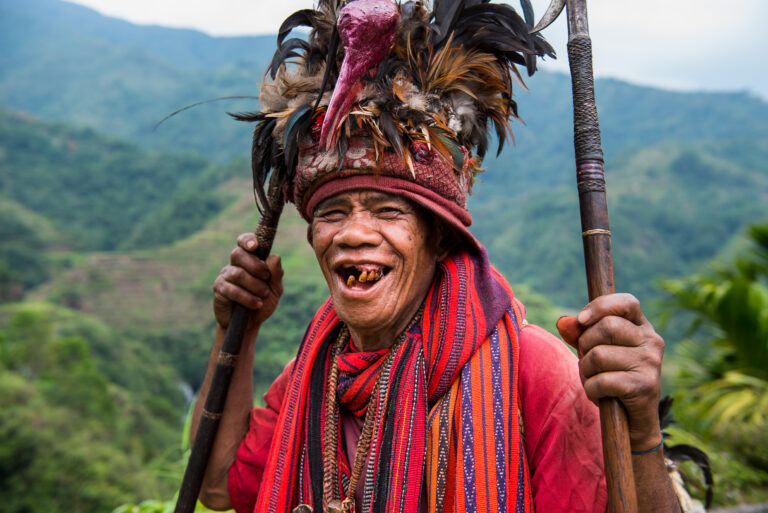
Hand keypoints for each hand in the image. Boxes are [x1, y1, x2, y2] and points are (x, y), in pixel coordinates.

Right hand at [213, 233, 283, 328]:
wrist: (251, 324)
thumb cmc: (263, 302)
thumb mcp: (275, 289)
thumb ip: (276, 274)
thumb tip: (275, 256)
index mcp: (249, 260)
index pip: (243, 242)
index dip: (247, 240)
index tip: (255, 246)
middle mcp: (234, 265)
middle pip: (237, 254)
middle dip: (255, 266)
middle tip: (266, 278)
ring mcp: (225, 277)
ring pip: (237, 274)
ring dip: (254, 285)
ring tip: (263, 295)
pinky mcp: (219, 290)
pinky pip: (232, 290)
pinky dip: (247, 297)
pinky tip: (257, 304)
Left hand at [556, 293, 664, 451]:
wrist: (633, 423)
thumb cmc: (612, 379)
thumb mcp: (595, 352)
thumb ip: (578, 334)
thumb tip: (563, 322)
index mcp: (642, 328)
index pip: (626, 302)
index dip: (600, 306)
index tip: (582, 320)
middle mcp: (652, 342)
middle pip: (606, 327)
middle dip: (585, 345)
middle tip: (589, 363)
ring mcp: (651, 364)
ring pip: (598, 355)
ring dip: (585, 371)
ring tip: (596, 381)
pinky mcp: (644, 387)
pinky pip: (600, 381)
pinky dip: (591, 390)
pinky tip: (601, 396)